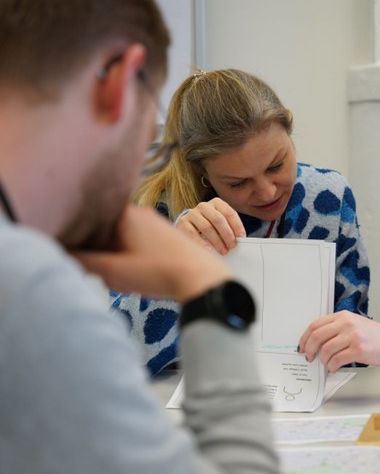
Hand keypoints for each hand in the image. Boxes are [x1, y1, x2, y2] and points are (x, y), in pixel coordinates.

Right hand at [73, 205, 231, 301]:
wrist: (202, 279)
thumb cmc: (161, 273)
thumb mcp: (115, 271)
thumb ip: (84, 261)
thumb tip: (64, 253)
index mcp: (125, 214)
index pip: (90, 222)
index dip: (85, 245)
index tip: (89, 262)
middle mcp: (140, 213)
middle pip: (105, 234)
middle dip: (104, 257)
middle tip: (113, 275)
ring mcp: (153, 223)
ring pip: (121, 243)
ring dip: (119, 263)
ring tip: (130, 279)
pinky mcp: (164, 236)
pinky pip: (137, 247)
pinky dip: (134, 263)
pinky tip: (142, 278)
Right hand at [176, 197, 245, 254]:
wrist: (189, 225)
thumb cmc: (210, 225)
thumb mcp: (220, 223)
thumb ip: (229, 228)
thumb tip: (239, 239)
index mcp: (217, 203)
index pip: (229, 212)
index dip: (237, 225)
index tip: (242, 237)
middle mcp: (204, 206)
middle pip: (218, 219)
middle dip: (227, 234)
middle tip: (232, 245)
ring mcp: (192, 213)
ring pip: (206, 227)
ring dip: (217, 241)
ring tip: (223, 250)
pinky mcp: (183, 223)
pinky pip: (193, 233)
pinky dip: (202, 243)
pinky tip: (209, 249)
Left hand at [298, 311, 379, 371]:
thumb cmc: (376, 336)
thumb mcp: (355, 324)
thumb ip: (337, 329)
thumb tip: (316, 343)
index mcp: (343, 316)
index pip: (315, 325)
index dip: (304, 338)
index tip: (302, 347)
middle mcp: (347, 323)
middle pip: (317, 337)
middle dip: (309, 350)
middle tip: (309, 358)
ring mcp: (353, 336)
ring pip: (326, 350)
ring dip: (323, 361)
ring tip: (327, 364)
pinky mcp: (359, 350)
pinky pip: (337, 360)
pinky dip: (332, 367)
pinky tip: (334, 368)